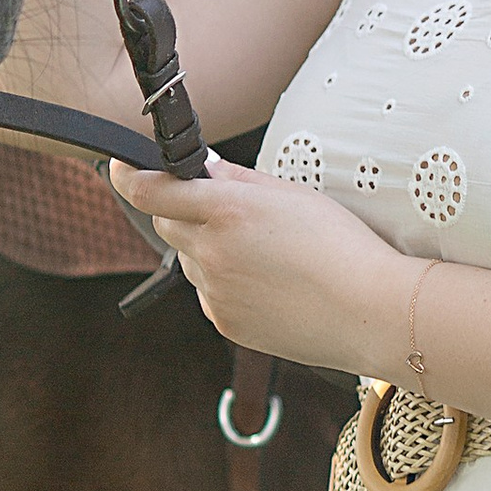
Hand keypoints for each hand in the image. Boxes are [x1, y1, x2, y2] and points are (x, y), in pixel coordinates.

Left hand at [127, 160, 417, 373]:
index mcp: (227, 212)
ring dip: (209, 249)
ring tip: (264, 254)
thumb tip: (202, 170)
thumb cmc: (342, 246)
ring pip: (190, 261)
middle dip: (182, 212)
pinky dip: (226, 283)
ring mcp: (215, 292)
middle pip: (168, 224)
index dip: (129, 176)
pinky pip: (210, 293)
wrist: (368, 311)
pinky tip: (268, 282)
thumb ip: (236, 180)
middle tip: (225, 211)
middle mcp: (211, 253)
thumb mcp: (291, 195)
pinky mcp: (225, 322)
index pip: (151, 192)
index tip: (122, 168)